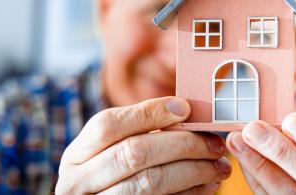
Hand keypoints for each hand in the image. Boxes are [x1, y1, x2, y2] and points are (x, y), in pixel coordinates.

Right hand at [56, 97, 230, 193]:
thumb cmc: (113, 174)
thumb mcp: (111, 151)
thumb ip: (138, 130)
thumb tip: (184, 110)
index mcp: (77, 156)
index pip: (108, 125)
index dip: (149, 113)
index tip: (186, 108)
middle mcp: (80, 183)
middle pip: (134, 153)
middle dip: (182, 144)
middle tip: (214, 143)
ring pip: (151, 182)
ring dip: (194, 171)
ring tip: (219, 165)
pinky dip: (191, 192)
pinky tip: (208, 184)